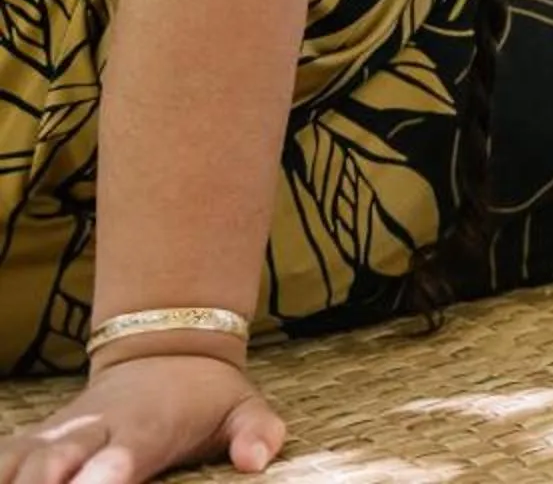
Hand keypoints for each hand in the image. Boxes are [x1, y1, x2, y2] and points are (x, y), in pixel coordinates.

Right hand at [0, 353, 283, 483]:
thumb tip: (257, 460)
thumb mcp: (244, 405)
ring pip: (22, 459)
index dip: (110, 470)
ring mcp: (61, 433)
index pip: (127, 449)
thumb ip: (256, 430)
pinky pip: (4, 458)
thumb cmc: (207, 396)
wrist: (163, 350)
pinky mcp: (36, 440)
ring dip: (15, 480)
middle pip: (59, 459)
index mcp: (149, 424)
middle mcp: (96, 428)